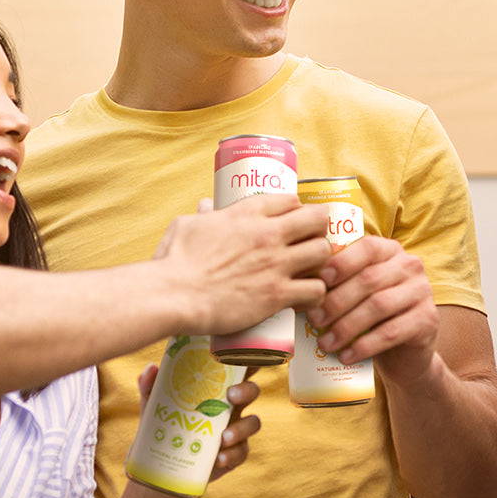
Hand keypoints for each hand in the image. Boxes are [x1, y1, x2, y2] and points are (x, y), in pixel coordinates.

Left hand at [135, 363, 260, 480]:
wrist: (160, 464)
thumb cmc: (162, 423)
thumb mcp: (153, 403)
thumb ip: (150, 384)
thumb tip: (151, 368)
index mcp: (216, 389)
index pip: (237, 369)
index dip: (245, 358)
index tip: (242, 354)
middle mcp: (231, 407)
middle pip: (252, 391)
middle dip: (246, 390)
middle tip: (230, 394)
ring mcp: (235, 430)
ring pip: (253, 423)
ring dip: (241, 428)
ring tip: (223, 438)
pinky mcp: (233, 455)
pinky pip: (242, 452)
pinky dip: (232, 455)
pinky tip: (219, 458)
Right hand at [155, 195, 329, 336]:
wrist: (174, 294)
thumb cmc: (175, 260)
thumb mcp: (186, 225)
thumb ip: (204, 215)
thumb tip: (206, 206)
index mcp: (247, 212)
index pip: (291, 198)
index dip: (296, 210)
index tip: (292, 221)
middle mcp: (268, 233)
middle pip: (317, 219)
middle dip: (317, 230)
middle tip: (308, 243)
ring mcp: (276, 264)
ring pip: (323, 252)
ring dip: (320, 262)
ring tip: (309, 271)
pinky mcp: (277, 294)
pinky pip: (316, 290)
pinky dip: (315, 295)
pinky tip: (305, 298)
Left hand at [305, 236, 438, 386]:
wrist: (404, 352)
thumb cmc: (370, 316)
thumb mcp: (355, 293)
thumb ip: (336, 282)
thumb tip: (298, 284)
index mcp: (390, 250)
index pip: (366, 247)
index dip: (341, 262)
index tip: (318, 280)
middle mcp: (410, 266)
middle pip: (369, 279)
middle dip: (337, 301)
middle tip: (313, 320)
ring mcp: (423, 291)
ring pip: (378, 306)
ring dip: (347, 326)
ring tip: (325, 343)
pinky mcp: (428, 320)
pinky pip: (392, 332)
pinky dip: (365, 345)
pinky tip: (346, 356)